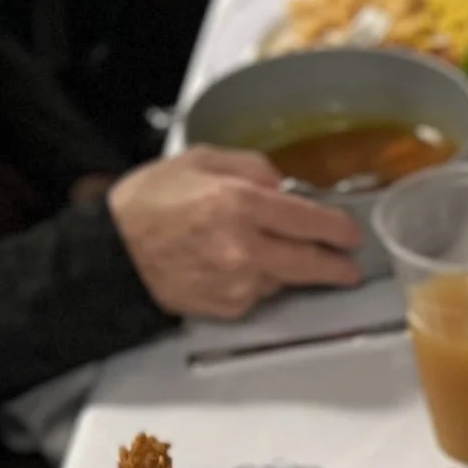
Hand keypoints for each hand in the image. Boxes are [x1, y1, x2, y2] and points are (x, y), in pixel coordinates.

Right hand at [105, 147, 362, 320]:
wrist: (116, 254)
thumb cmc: (149, 203)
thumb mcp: (200, 161)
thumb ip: (251, 168)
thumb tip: (284, 187)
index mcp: (239, 203)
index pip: (309, 220)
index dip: (338, 229)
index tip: (351, 234)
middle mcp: (245, 247)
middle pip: (310, 262)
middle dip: (336, 265)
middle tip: (347, 265)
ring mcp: (239, 282)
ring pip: (286, 278)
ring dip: (292, 269)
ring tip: (276, 255)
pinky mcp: (230, 307)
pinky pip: (260, 294)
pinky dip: (260, 281)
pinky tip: (238, 266)